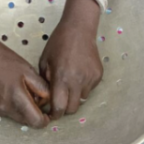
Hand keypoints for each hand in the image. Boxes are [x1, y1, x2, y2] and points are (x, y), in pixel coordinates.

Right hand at [0, 27, 51, 127]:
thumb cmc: (6, 60)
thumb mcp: (28, 70)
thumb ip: (42, 88)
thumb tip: (49, 102)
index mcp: (16, 97)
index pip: (36, 122)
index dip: (44, 120)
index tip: (46, 114)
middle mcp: (3, 107)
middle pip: (24, 121)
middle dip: (30, 112)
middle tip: (29, 97)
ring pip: (13, 116)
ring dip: (17, 109)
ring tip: (13, 90)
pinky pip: (1, 112)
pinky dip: (5, 105)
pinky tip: (1, 91)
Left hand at [39, 0, 103, 119]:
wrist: (79, 29)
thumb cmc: (58, 43)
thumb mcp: (44, 60)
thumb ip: (45, 81)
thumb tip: (45, 98)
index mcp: (61, 77)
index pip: (59, 107)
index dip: (55, 114)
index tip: (51, 114)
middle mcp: (77, 81)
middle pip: (73, 109)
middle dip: (65, 109)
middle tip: (59, 102)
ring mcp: (90, 78)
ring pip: (82, 99)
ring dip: (74, 97)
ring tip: (68, 83)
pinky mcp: (98, 75)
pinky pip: (90, 89)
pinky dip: (83, 87)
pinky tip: (78, 74)